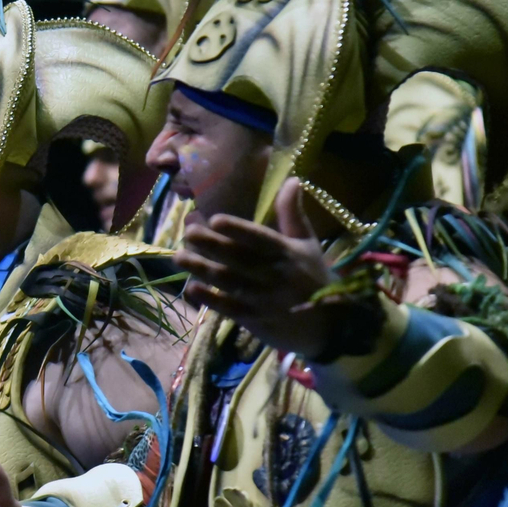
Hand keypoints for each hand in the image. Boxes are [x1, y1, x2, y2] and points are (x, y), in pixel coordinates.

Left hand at [176, 178, 334, 356]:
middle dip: (210, 245)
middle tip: (188, 232)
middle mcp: (272, 274)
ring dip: (201, 268)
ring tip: (178, 256)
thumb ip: (293, 214)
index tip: (215, 219)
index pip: (259, 238)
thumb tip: (291, 179)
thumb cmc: (314, 277)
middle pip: (237, 258)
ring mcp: (262, 298)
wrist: (329, 326)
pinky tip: (191, 287)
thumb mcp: (308, 244)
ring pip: (227, 281)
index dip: (237, 229)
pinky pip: (228, 308)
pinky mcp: (253, 319)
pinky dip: (209, 298)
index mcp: (286, 252)